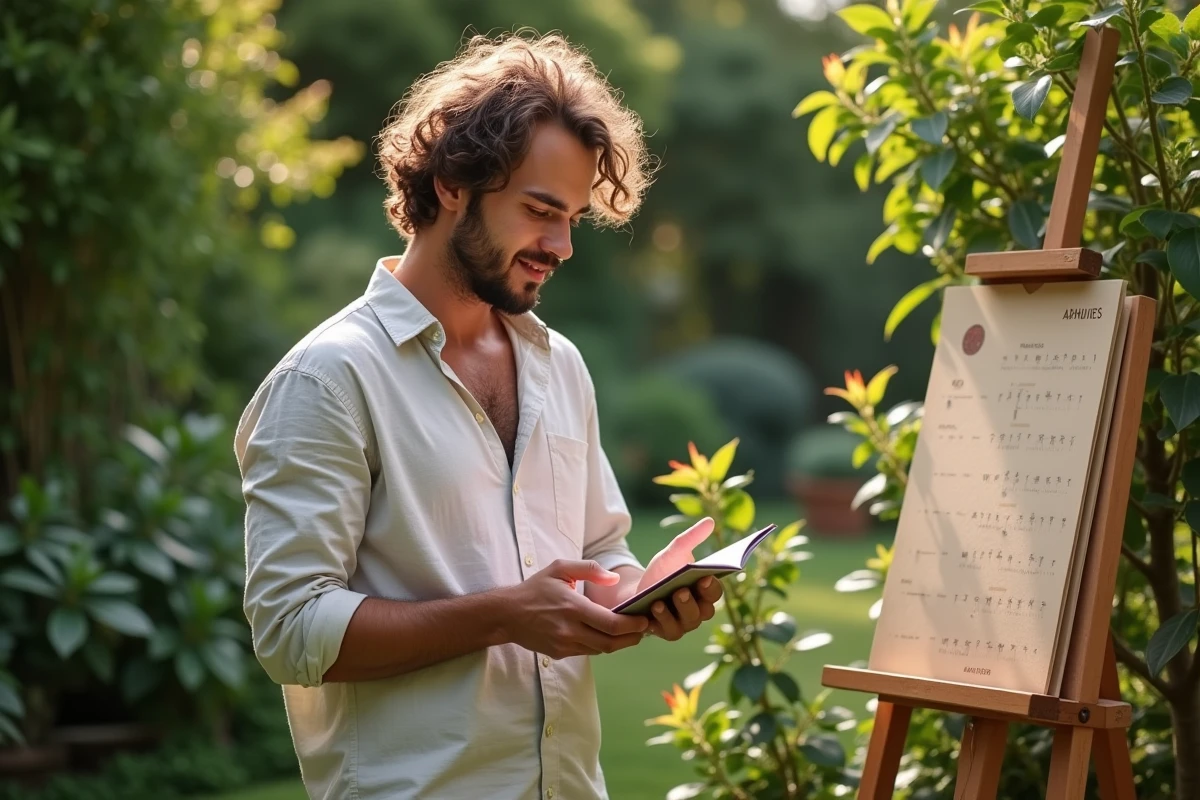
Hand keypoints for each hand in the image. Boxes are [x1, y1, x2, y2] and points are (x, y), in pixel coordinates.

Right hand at [501, 559, 649, 659]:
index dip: (632, 625)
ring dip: (618, 643)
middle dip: (632, 638)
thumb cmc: (535, 588)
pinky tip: (607, 635)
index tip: (644, 620)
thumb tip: (614, 578)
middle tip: (644, 630)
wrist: (507, 614)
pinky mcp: (559, 653)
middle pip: (610, 643)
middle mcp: (570, 630)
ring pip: (600, 650)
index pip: (611, 624)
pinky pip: (587, 652)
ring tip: (630, 633)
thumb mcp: (560, 569)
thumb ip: (589, 569)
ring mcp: (564, 644)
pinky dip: (600, 645)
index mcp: (573, 608)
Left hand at [636, 518, 722, 640]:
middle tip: (684, 589)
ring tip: (666, 598)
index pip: (716, 593)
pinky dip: (663, 620)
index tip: (705, 577)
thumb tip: (710, 521)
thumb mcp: (673, 552)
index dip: (712, 587)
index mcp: (705, 592)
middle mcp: (699, 611)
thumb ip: (691, 538)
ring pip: (689, 622)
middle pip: (706, 611)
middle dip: (695, 600)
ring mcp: (684, 624)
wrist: (637, 589)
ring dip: (678, 610)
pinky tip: (654, 607)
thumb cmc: (661, 571)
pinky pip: (670, 630)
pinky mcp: (667, 632)